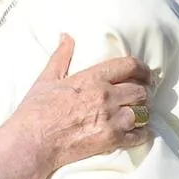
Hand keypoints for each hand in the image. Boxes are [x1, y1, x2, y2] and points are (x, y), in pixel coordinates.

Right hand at [0, 35, 151, 178]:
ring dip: (142, 112)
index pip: (129, 66)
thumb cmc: (36, 110)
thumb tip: (66, 36)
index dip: (143, 69)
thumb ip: (61, 56)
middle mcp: (106, 97)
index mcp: (92, 78)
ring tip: (137, 113)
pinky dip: (141, 133)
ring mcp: (110, 120)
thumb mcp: (47, 78)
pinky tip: (136, 131)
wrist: (32, 142)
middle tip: (140, 95)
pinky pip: (139, 135)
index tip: (145, 74)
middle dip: (143, 92)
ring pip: (143, 112)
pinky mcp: (111, 140)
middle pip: (140, 90)